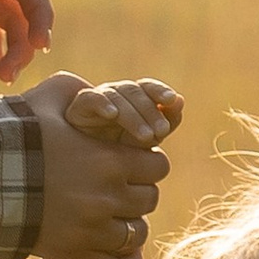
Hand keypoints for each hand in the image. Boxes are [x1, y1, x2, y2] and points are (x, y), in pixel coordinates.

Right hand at [23, 71, 174, 258]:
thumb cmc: (14, 131)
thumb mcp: (49, 97)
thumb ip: (83, 92)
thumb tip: (106, 98)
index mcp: (109, 158)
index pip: (158, 164)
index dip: (146, 162)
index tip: (129, 161)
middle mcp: (107, 196)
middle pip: (150, 198)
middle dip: (136, 191)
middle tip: (115, 188)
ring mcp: (91, 229)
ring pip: (136, 234)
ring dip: (127, 224)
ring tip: (109, 217)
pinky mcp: (72, 255)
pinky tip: (121, 255)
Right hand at [64, 76, 184, 149]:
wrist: (86, 170)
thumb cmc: (120, 154)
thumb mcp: (146, 142)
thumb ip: (165, 122)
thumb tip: (180, 100)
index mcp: (133, 101)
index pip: (147, 87)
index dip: (160, 91)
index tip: (172, 100)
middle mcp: (116, 96)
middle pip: (134, 91)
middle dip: (150, 110)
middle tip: (161, 132)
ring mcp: (97, 101)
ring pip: (116, 95)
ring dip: (133, 115)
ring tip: (145, 136)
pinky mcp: (77, 109)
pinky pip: (90, 98)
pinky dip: (102, 103)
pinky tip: (112, 114)